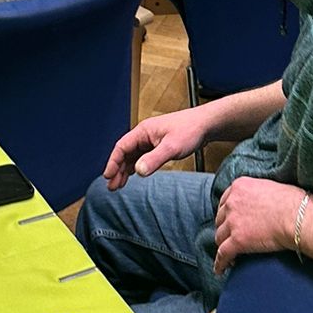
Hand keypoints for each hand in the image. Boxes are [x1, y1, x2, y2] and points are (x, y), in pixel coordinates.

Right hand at [102, 107, 217, 187]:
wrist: (205, 125)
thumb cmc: (189, 131)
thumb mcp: (171, 147)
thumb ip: (154, 159)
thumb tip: (137, 171)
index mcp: (143, 131)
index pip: (121, 146)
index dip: (113, 162)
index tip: (108, 176)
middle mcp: (144, 134)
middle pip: (124, 152)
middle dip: (117, 169)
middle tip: (112, 187)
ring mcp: (151, 139)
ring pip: (132, 155)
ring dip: (124, 169)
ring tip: (118, 185)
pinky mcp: (158, 144)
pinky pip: (141, 156)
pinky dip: (135, 166)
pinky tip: (133, 175)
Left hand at [212, 177, 307, 275]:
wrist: (296, 216)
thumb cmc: (291, 202)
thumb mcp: (268, 187)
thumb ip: (256, 193)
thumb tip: (259, 204)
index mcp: (239, 186)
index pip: (225, 201)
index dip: (227, 213)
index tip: (229, 220)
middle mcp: (232, 202)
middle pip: (220, 218)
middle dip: (225, 228)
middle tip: (231, 237)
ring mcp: (233, 221)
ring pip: (219, 236)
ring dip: (223, 245)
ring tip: (229, 255)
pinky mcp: (237, 240)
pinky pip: (223, 254)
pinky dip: (220, 263)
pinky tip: (220, 270)